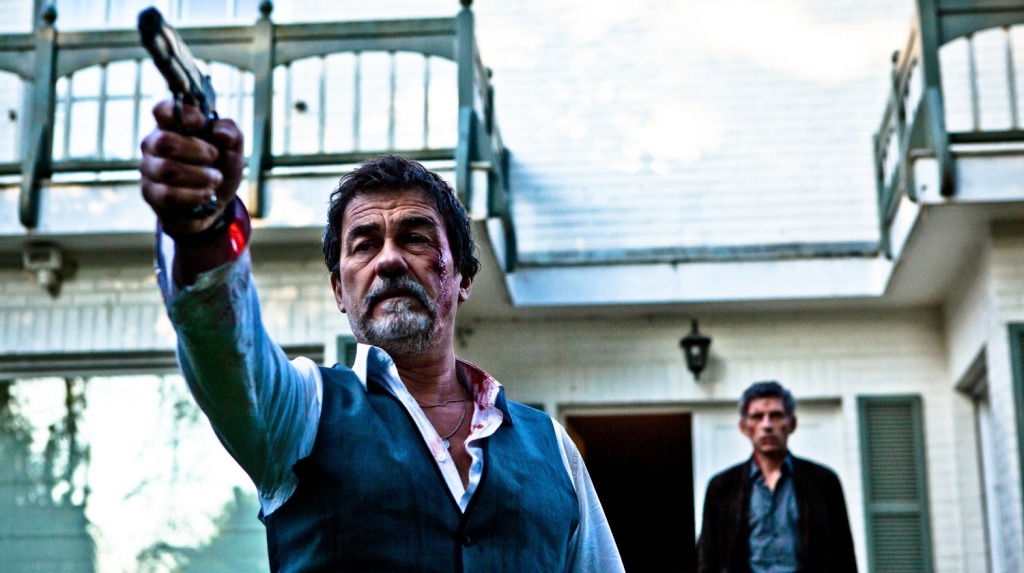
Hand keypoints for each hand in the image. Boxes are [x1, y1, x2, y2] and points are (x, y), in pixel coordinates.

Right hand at [139, 100, 244, 235]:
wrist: (215, 201)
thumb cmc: (219, 166)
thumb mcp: (233, 148)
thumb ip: (231, 133)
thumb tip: (221, 134)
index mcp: (171, 125)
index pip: (162, 110)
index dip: (182, 114)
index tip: (202, 122)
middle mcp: (154, 143)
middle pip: (164, 141)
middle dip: (196, 150)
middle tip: (214, 156)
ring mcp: (149, 168)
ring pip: (167, 169)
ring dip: (200, 176)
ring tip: (216, 179)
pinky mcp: (150, 193)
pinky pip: (168, 194)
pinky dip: (193, 195)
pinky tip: (207, 194)